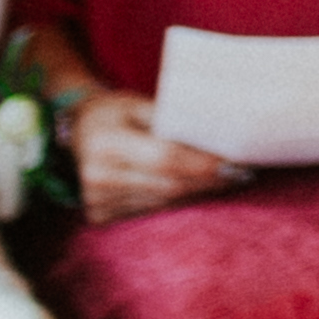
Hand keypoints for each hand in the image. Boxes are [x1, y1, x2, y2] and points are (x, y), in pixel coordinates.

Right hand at [70, 92, 236, 218]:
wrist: (76, 131)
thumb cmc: (114, 112)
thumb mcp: (139, 104)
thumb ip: (173, 120)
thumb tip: (220, 135)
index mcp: (106, 144)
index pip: (165, 159)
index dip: (204, 164)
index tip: (236, 164)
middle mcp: (98, 176)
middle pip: (168, 184)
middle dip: (210, 181)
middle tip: (242, 173)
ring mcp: (96, 200)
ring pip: (163, 201)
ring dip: (198, 192)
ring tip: (227, 180)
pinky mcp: (99, 214)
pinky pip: (151, 209)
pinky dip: (177, 200)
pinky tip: (198, 189)